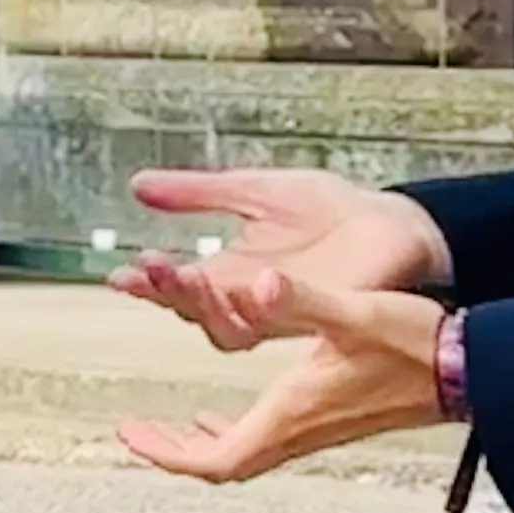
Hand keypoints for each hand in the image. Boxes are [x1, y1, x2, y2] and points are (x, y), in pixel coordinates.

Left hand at [116, 271, 449, 483]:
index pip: (218, 459)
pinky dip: (242, 431)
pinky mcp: (335, 417)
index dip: (168, 454)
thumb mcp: (352, 310)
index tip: (131, 436)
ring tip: (176, 428)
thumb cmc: (417, 343)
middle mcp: (302, 429)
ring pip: (250, 455)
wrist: (469, 369)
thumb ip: (301, 297)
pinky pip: (274, 439)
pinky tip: (237, 411)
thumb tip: (259, 285)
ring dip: (207, 446)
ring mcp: (319, 427)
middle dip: (176, 454)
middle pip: (226, 465)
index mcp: (293, 411)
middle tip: (140, 435)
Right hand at [118, 166, 450, 305]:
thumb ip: (198, 193)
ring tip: (186, 276)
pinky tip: (250, 282)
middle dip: (167, 293)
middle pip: (195, 312)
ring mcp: (285, 311)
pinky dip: (262, 304)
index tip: (121, 273)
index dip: (150, 284)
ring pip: (231, 327)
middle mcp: (252, 299)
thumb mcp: (252, 189)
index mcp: (232, 273)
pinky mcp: (320, 313)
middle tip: (146, 271)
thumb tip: (137, 185)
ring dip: (204, 305)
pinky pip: (284, 320)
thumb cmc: (330, 209)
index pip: (179, 287)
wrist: (392, 220)